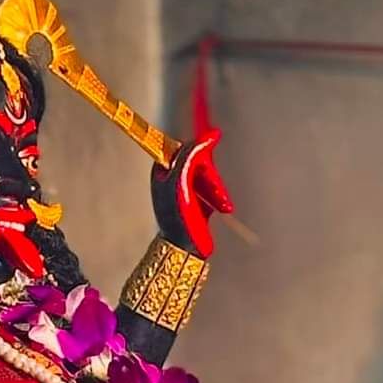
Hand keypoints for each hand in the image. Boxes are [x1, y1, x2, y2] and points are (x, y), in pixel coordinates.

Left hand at [151, 128, 232, 258]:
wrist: (186, 247)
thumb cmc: (177, 218)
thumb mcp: (181, 181)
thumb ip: (191, 156)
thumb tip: (207, 136)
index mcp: (162, 169)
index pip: (183, 146)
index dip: (198, 145)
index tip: (214, 135)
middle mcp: (172, 176)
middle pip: (199, 160)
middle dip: (210, 174)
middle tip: (213, 189)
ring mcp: (185, 187)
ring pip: (208, 174)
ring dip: (216, 188)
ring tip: (219, 205)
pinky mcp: (198, 197)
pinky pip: (213, 187)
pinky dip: (219, 196)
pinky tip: (219, 207)